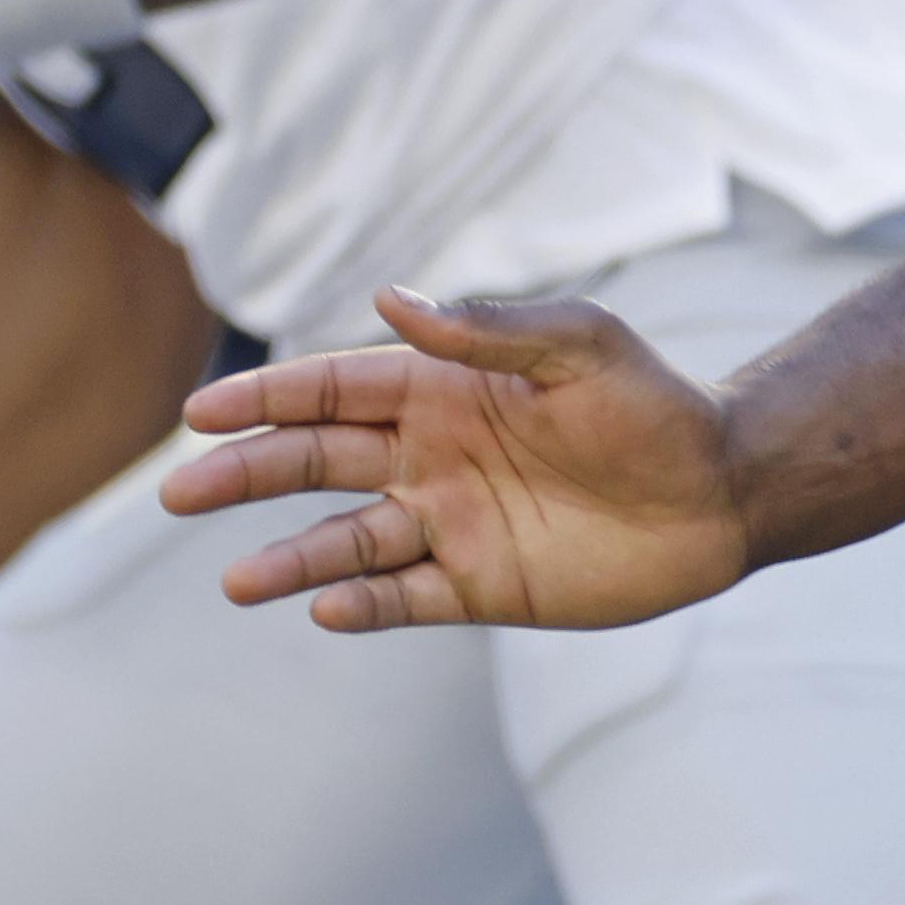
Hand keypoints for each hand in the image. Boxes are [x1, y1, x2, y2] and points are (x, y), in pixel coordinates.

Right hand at [159, 288, 749, 632]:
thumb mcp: (582, 348)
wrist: (726, 490)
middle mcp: (433, 458)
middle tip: (178, 490)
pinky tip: (326, 608)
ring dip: (291, 558)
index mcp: (446, 391)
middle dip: (247, 473)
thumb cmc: (657, 406)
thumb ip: (491, 329)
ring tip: (236, 580)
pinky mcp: (482, 585)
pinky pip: (405, 598)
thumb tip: (391, 296)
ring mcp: (453, 524)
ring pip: (347, 543)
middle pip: (317, 462)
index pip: (336, 388)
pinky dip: (364, 606)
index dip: (268, 398)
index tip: (202, 412)